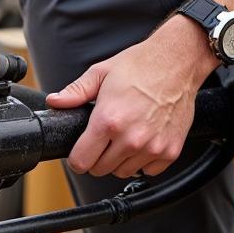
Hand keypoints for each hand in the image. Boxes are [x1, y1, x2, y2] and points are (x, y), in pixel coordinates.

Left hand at [46, 16, 218, 177]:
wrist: (178, 60)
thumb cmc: (142, 64)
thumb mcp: (103, 72)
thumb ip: (76, 91)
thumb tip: (55, 102)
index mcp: (109, 120)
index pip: (80, 162)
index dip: (78, 155)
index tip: (84, 146)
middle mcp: (130, 138)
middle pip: (100, 169)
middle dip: (99, 155)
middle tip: (108, 135)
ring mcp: (152, 146)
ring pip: (123, 172)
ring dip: (121, 159)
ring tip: (128, 133)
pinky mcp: (170, 150)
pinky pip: (148, 170)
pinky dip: (145, 159)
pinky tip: (146, 138)